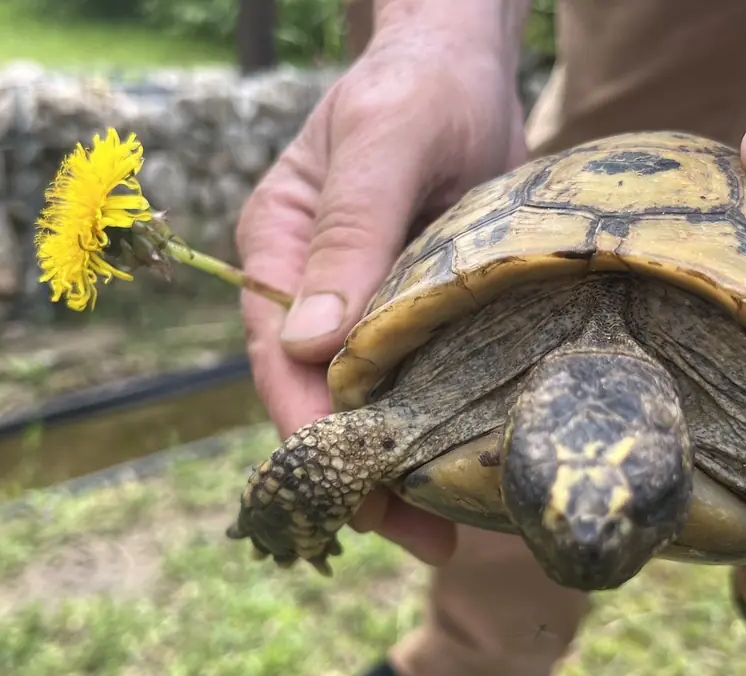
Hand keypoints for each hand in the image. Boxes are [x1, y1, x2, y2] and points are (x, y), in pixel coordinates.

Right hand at [235, 0, 529, 565]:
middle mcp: (310, 290)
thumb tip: (314, 344)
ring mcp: (361, 308)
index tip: (355, 488)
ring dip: (400, 467)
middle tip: (422, 538)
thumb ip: (352, 229)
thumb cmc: (422, 86)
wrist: (467, 67)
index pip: (279, 356)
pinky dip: (434, 428)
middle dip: (359, 473)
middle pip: (319, 399)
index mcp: (278, 250)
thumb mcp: (387, 141)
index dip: (310, 428)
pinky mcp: (412, 317)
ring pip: (366, 404)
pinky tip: (467, 470)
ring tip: (450, 533)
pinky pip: (413, 383)